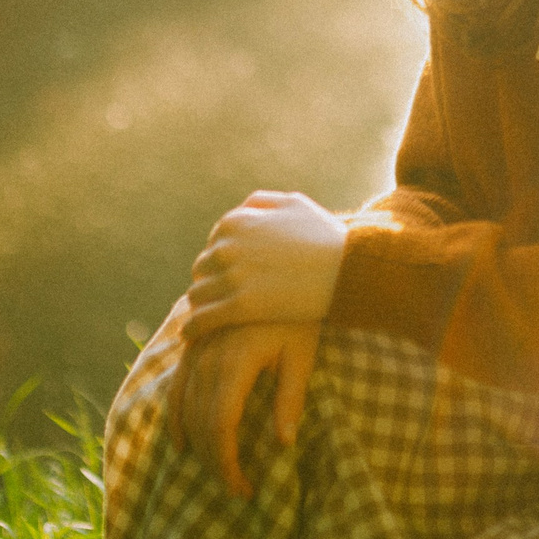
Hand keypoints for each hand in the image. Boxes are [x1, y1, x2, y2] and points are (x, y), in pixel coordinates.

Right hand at [168, 319, 319, 498]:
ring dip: (197, 445)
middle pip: (200, 423)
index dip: (226, 463)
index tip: (243, 488)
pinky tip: (181, 441)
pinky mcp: (194, 344)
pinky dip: (175, 417)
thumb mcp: (302, 355)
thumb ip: (290, 399)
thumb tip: (284, 444)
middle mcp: (208, 357)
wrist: (283, 271)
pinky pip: (176, 386)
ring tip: (217, 470)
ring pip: (185, 408)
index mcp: (235, 363)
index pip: (220, 427)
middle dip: (214, 462)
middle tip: (236, 487)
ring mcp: (196, 349)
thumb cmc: (300, 315)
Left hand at [182, 190, 348, 339]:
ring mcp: (233, 277)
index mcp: (237, 221)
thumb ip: (262, 203)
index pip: (214, 242)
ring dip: (200, 305)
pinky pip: (203, 319)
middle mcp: (228, 246)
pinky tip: (191, 335)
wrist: (347, 269)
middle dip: (209, 281)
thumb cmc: (326, 237)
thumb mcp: (294, 204)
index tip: (226, 274)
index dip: (220, 259)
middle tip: (217, 297)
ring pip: (198, 294)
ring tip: (205, 317)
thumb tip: (243, 210)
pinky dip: (192, 327)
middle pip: (202, 268)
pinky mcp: (241, 306)